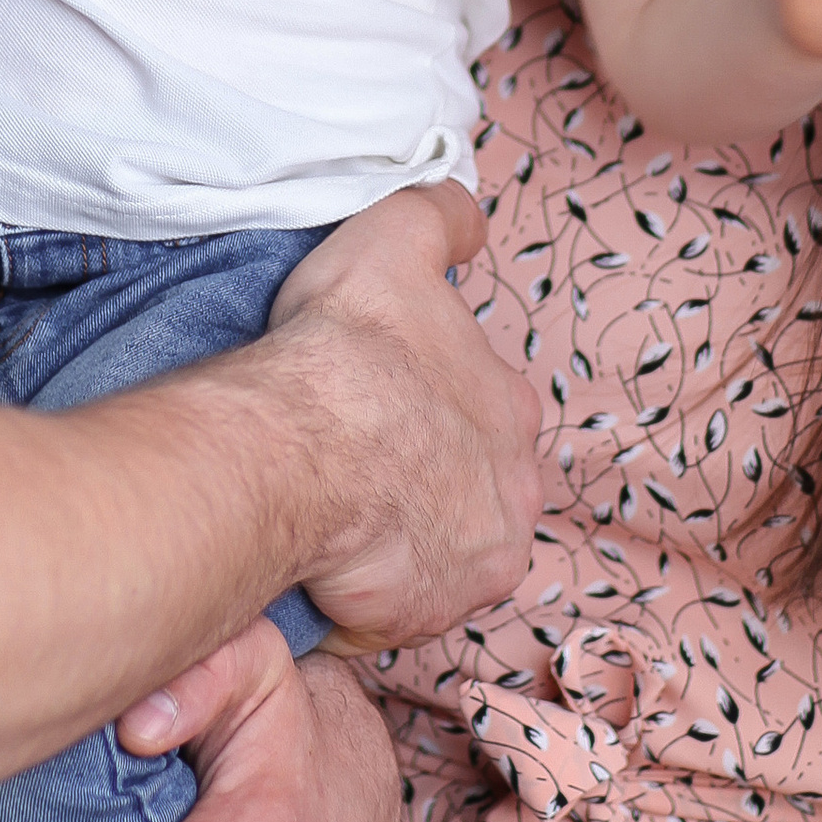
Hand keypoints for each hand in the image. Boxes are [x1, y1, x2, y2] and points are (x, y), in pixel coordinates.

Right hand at [260, 182, 538, 649]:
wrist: (304, 445)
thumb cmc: (347, 344)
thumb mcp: (394, 240)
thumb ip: (440, 218)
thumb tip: (468, 214)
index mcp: (509, 405)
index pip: (481, 412)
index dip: (428, 410)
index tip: (378, 410)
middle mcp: (517, 483)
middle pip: (470, 487)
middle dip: (425, 484)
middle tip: (354, 471)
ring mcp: (483, 552)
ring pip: (440, 548)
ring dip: (401, 540)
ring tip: (334, 524)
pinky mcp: (439, 607)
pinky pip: (405, 605)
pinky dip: (371, 593)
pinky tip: (327, 567)